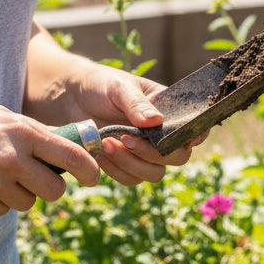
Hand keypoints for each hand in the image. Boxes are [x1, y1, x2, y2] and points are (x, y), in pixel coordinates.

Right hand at [0, 99, 101, 217]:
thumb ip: (29, 130)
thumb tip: (61, 142)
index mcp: (22, 131)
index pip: (70, 155)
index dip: (88, 169)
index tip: (92, 176)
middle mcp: (13, 159)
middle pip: (54, 190)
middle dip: (49, 186)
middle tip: (35, 176)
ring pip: (28, 202)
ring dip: (19, 193)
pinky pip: (2, 210)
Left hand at [56, 63, 201, 186]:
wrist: (69, 96)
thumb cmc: (99, 84)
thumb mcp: (117, 87)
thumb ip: (136, 104)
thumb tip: (157, 121)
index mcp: (166, 110)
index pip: (192, 127)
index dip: (194, 136)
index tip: (180, 141)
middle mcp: (159, 134)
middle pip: (176, 157)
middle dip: (152, 153)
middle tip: (125, 139)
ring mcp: (143, 151)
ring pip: (154, 173)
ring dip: (131, 163)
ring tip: (107, 143)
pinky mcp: (125, 163)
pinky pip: (130, 179)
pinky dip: (116, 170)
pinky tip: (100, 152)